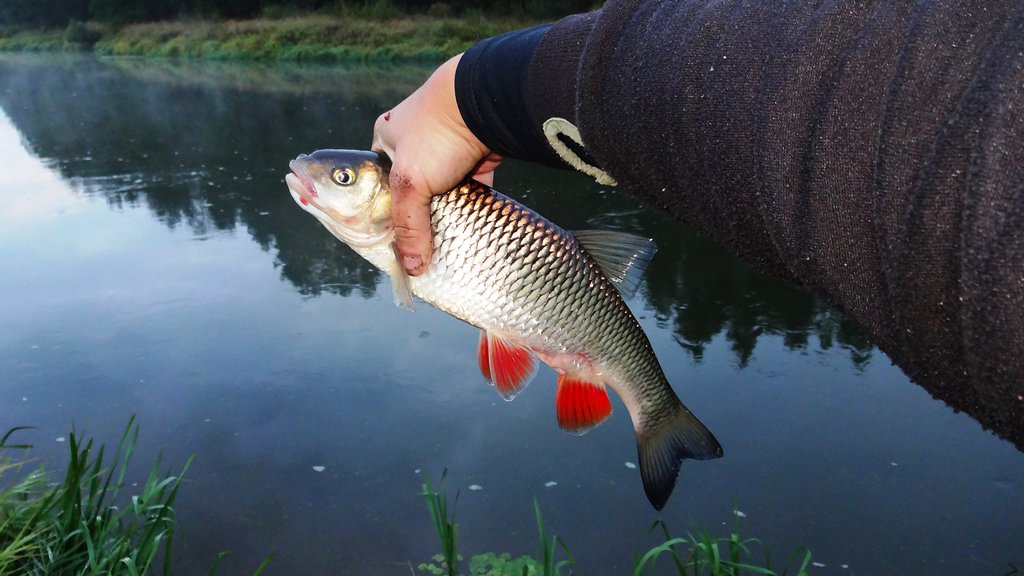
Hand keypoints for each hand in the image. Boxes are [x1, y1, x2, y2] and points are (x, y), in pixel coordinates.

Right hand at [372, 53, 502, 275]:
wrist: (488, 102)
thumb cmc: (436, 134)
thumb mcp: (410, 183)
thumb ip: (407, 227)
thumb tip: (411, 267)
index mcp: (386, 141)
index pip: (375, 186)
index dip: (380, 213)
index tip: (389, 241)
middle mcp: (414, 145)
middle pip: (410, 194)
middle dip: (416, 219)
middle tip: (418, 249)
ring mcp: (445, 151)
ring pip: (441, 193)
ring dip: (444, 215)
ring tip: (443, 243)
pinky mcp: (474, 158)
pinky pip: (468, 191)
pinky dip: (468, 208)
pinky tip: (468, 228)